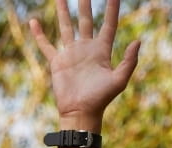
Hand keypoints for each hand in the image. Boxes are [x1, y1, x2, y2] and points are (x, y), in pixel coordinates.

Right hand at [30, 0, 139, 127]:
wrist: (81, 112)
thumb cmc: (101, 99)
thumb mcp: (119, 81)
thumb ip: (128, 61)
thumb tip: (138, 41)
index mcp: (102, 51)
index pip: (108, 25)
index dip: (112, 9)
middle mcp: (86, 49)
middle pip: (86, 20)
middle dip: (85, 3)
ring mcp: (71, 54)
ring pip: (66, 27)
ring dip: (62, 11)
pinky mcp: (57, 62)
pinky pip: (46, 45)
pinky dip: (39, 34)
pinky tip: (33, 22)